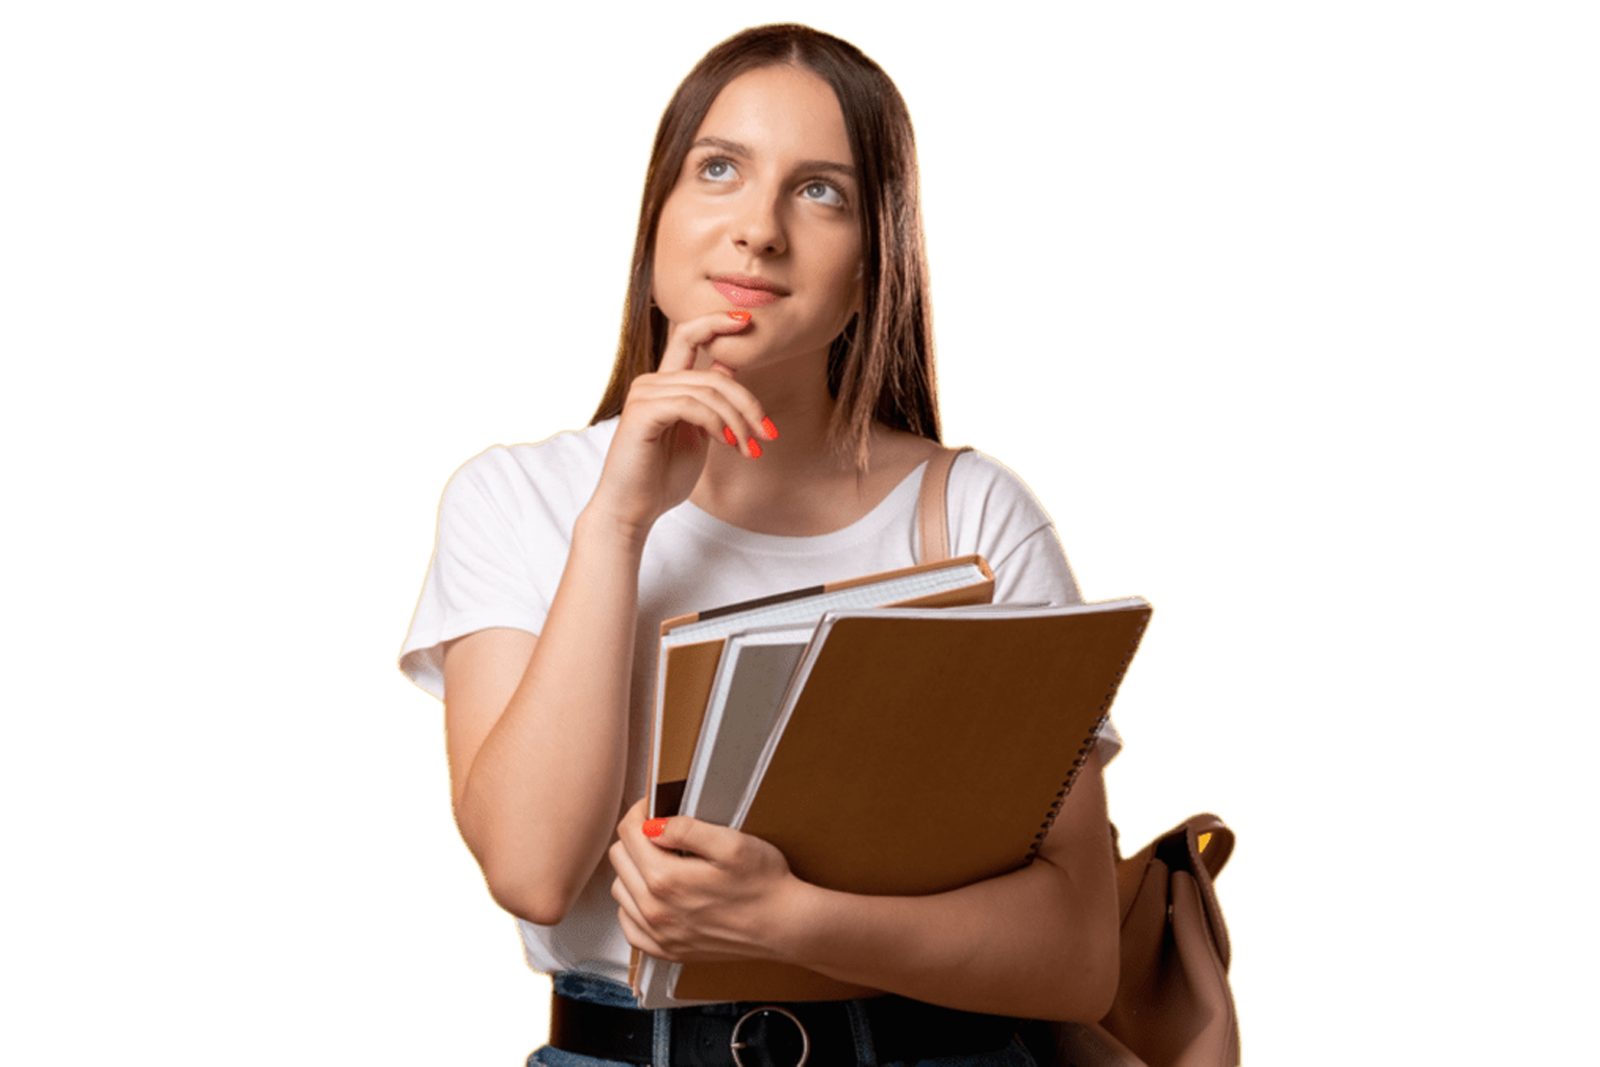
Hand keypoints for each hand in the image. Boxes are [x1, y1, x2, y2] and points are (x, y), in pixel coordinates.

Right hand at [586, 312, 775, 538]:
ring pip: (708, 391)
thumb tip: (730, 373)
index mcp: (664, 384)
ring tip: (749, 448)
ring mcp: (644, 394)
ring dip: (737, 422)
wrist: (633, 509)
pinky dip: (717, 424)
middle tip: (768, 433)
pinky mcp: (642, 412)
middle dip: (748, 403)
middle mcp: (651, 382)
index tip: (748, 320)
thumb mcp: (697, 434)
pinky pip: (691, 405)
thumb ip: (710, 405)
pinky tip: (728, 444)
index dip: (717, 322)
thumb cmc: (662, 477)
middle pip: (713, 375)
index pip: (690, 337)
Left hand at [609, 797, 802, 963]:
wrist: (784, 925)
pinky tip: (652, 896)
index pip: (629, 833)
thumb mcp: (731, 843)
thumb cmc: (765, 885)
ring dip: (632, 870)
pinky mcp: (667, 950)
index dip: (639, 811)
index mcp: (666, 879)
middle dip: (634, 837)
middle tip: (657, 830)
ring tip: (659, 860)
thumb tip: (653, 824)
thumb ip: (687, 829)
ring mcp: (660, 934)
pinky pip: (630, 927)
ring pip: (620, 891)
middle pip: (619, 859)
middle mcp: (656, 910)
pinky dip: (633, 907)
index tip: (651, 807)